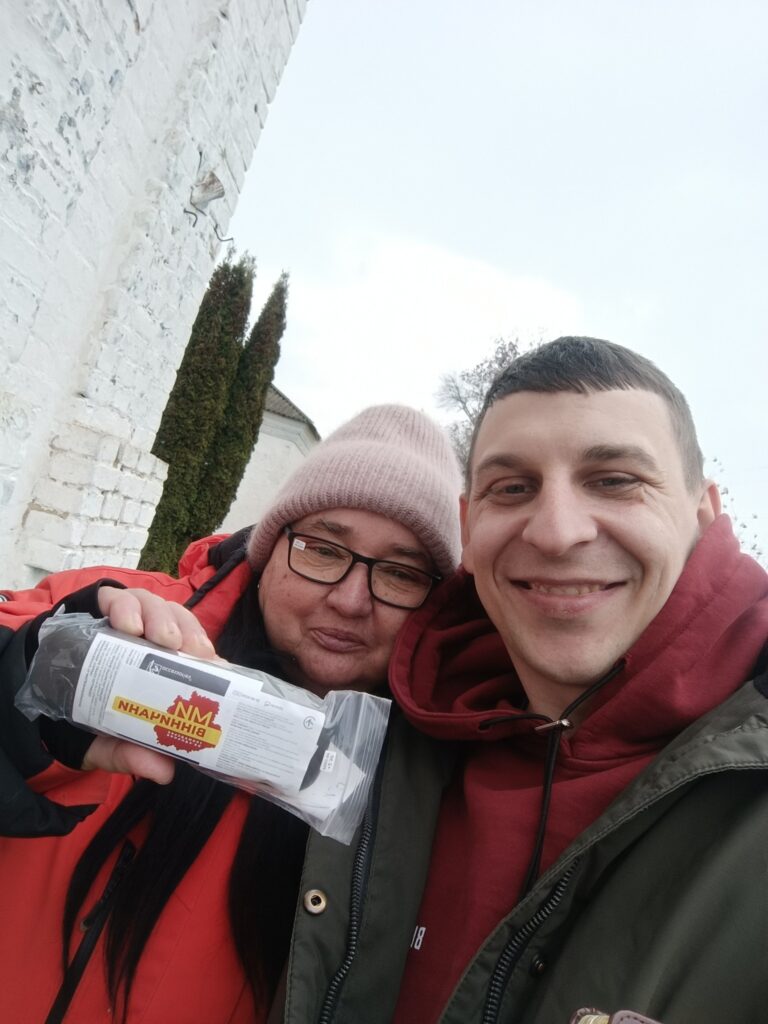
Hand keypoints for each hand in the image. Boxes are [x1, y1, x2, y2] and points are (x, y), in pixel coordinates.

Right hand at [86, 587, 218, 782]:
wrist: (37, 698)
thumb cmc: (85, 717)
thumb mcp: (107, 743)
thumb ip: (131, 755)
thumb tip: (164, 772)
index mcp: (163, 666)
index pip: (196, 650)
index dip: (208, 654)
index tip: (217, 667)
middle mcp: (149, 638)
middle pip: (180, 622)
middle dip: (189, 632)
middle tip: (186, 651)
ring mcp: (126, 619)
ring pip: (154, 604)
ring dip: (161, 617)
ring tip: (160, 638)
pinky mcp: (99, 607)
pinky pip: (115, 597)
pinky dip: (124, 606)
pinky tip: (125, 623)